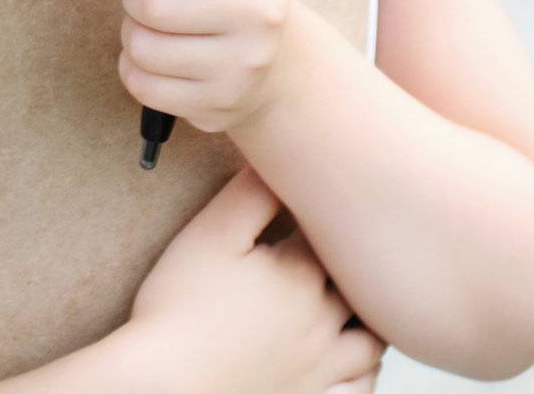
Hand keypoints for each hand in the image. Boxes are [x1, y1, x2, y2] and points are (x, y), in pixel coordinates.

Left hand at [96, 0, 298, 134]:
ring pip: (143, 46)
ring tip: (152, 21)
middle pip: (157, 3)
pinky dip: (132, 66)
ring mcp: (245, 64)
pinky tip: (156, 54)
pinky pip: (141, 84)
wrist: (264, 50)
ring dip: (130, 29)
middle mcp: (264, 11)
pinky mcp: (221, 104)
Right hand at [126, 162, 387, 393]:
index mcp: (301, 274)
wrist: (162, 383)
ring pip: (371, 337)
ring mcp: (321, 367)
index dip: (322, 216)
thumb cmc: (178, 310)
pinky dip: (366, 369)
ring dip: (366, 315)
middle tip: (332, 244)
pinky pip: (362, 386)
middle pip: (355, 281)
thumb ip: (250, 193)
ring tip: (347, 298)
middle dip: (347, 260)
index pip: (331, 232)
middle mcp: (322, 321)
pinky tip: (349, 354)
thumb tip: (280, 161)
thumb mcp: (210, 234)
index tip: (309, 208)